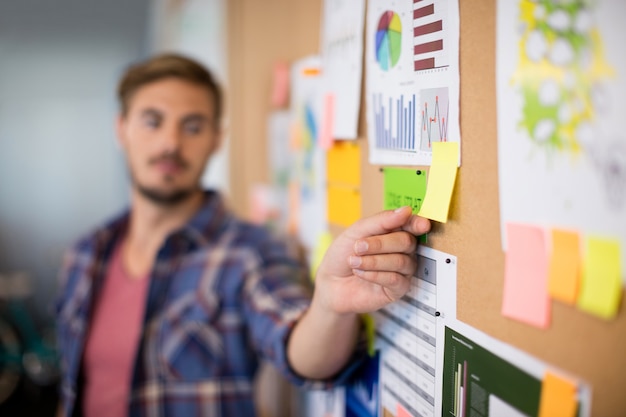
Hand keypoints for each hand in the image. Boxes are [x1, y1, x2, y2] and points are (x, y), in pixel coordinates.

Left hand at [313, 206, 430, 314]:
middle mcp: (403, 251)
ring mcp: (403, 271)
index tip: (422, 224)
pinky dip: (374, 275)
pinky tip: (360, 273)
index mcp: (395, 232)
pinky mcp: (398, 289)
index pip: (412, 225)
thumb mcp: (357, 231)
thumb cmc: (343, 254)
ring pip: (401, 261)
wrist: (330, 282)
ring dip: (373, 261)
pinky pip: (395, 279)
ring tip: (354, 261)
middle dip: (380, 243)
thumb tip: (406, 211)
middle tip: (358, 247)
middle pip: (406, 242)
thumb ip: (382, 221)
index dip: (416, 223)